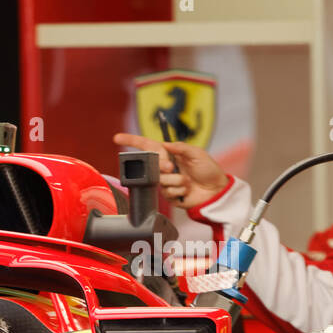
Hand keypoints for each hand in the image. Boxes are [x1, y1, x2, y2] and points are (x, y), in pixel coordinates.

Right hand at [112, 133, 229, 208]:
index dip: (132, 142)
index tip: (117, 138)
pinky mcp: (168, 194)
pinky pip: (168, 191)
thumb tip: (164, 145)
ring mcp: (165, 181)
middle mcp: (165, 167)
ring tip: (188, 181)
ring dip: (177, 180)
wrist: (215, 191)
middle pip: (151, 165)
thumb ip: (180, 147)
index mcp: (170, 154)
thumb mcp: (197, 153)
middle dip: (163, 166)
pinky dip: (180, 189)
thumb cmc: (208, 170)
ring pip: (161, 180)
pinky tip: (187, 190)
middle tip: (173, 167)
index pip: (148, 147)